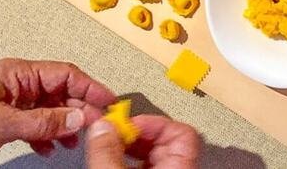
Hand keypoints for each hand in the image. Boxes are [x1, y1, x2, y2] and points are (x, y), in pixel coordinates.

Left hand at [0, 58, 115, 156]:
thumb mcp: (2, 123)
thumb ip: (43, 120)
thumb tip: (78, 118)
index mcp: (17, 73)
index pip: (65, 74)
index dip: (90, 87)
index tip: (109, 102)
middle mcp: (18, 83)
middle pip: (60, 91)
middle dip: (79, 109)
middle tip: (95, 126)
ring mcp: (12, 101)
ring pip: (51, 108)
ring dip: (65, 124)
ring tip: (73, 141)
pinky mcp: (5, 119)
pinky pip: (36, 122)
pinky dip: (47, 135)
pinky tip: (49, 148)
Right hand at [86, 114, 200, 168]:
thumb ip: (108, 153)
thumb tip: (102, 127)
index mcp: (182, 167)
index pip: (183, 132)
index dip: (154, 122)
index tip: (127, 124)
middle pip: (164, 140)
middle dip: (136, 133)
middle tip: (112, 134)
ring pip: (152, 154)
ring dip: (128, 147)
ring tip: (106, 147)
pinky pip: (144, 167)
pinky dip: (125, 161)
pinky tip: (109, 162)